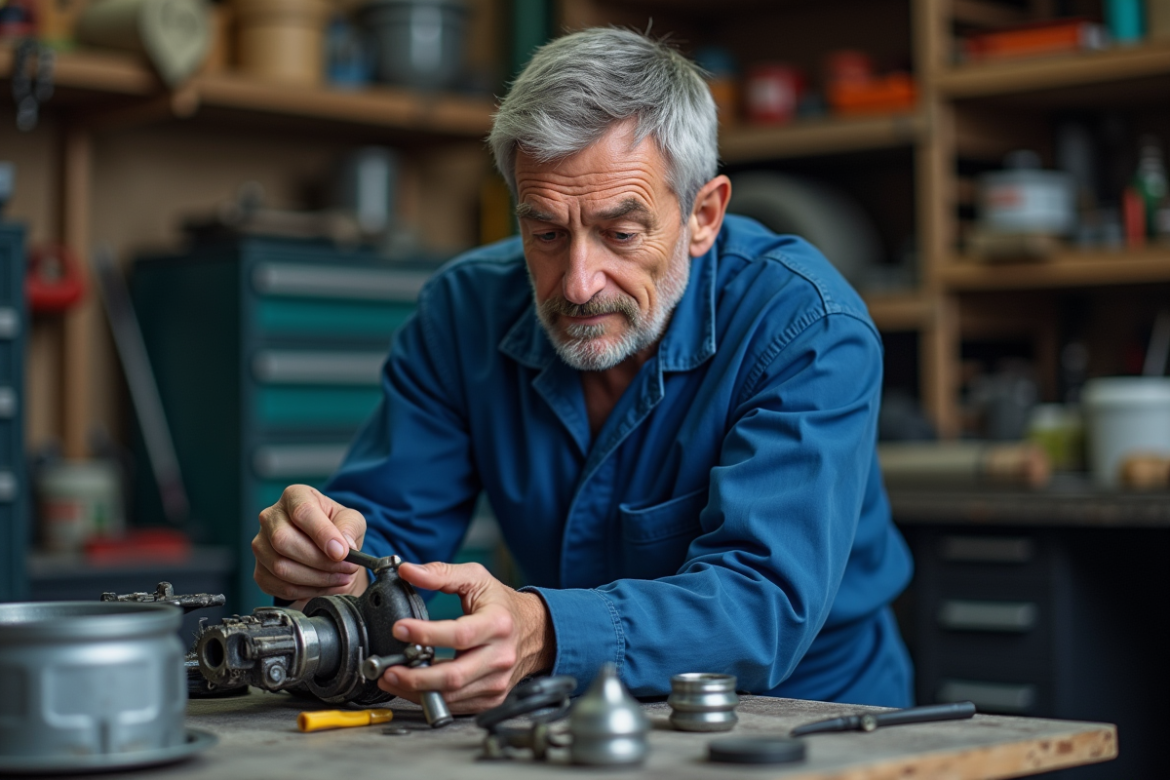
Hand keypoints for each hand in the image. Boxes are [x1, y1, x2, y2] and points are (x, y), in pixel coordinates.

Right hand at [252, 484, 368, 603]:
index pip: (302, 512)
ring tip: (341, 577)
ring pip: (281, 567)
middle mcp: (270, 517)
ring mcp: (261, 545)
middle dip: (319, 560)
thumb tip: (345, 546)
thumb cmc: (337, 527)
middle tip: (347, 567)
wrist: (326, 548)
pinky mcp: (260, 571)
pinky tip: (325, 585)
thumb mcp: (351, 519)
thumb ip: (349, 528)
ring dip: (317, 578)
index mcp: (294, 496)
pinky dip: (307, 591)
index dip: (322, 533)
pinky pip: (280, 586)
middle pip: (283, 541)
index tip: (342, 552)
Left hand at [375, 562, 555, 713]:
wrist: (536, 631)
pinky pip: (457, 705)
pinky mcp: (492, 697)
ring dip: (417, 691)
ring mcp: (497, 681)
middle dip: (415, 677)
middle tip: (389, 669)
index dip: (426, 634)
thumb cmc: (502, 605)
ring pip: (452, 695)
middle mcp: (499, 656)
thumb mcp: (476, 579)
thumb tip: (408, 571)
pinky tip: (415, 687)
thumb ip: (441, 573)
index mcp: (497, 624)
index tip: (399, 629)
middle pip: (453, 676)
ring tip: (393, 678)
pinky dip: (432, 698)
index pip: (459, 634)